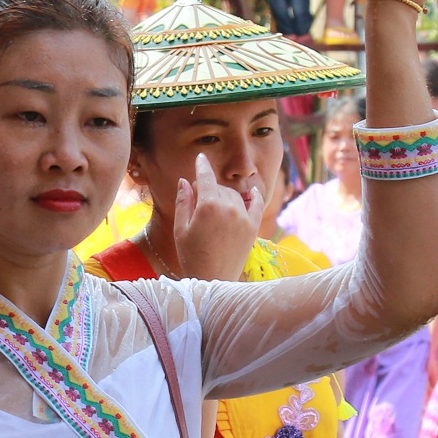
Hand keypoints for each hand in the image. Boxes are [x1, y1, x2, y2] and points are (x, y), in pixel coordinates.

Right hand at [170, 151, 265, 280]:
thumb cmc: (191, 256)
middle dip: (209, 189)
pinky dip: (255, 195)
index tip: (200, 158)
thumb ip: (184, 202)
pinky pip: (257, 204)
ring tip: (215, 208)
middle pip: (219, 187)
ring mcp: (243, 216)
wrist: (213, 280)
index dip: (201, 166)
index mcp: (208, 205)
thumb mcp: (181, 229)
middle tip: (199, 201)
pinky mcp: (252, 227)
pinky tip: (252, 190)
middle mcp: (228, 207)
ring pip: (234, 195)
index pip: (204, 177)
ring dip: (225, 195)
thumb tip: (185, 180)